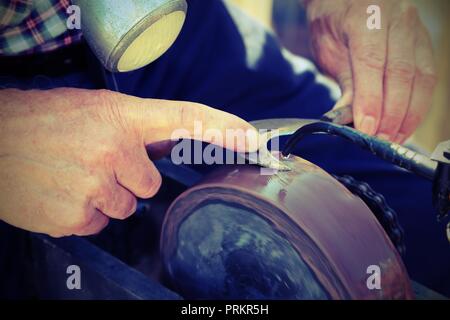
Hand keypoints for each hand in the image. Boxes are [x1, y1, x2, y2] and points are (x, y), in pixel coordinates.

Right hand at [0, 88, 256, 236]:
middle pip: (150, 184)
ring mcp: (95, 187)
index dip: (224, 129)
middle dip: (128, 178)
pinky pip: (99, 222)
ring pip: (125, 205)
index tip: (252, 139)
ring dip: (105, 195)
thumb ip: (136, 128)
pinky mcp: (75, 216)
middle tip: (94, 162)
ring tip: (73, 175)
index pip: (187, 119)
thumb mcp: (94, 111)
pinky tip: (63, 192)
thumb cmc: (42, 121)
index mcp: (121, 117)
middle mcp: (113, 152)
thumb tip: (172, 143)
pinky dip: (85, 211)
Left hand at [305, 0, 436, 142]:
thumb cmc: (333, 21)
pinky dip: (417, 105)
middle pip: (402, 73)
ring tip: (392, 138)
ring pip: (422, 78)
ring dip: (409, 115)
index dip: (371, 100)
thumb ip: (343, 83)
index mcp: (366, 17)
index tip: (366, 128)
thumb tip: (349, 120)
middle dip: (391, 114)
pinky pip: (427, 78)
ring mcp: (416, 30)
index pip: (372, 63)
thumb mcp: (327, 49)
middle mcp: (398, 20)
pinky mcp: (424, 43)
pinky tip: (404, 124)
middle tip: (379, 140)